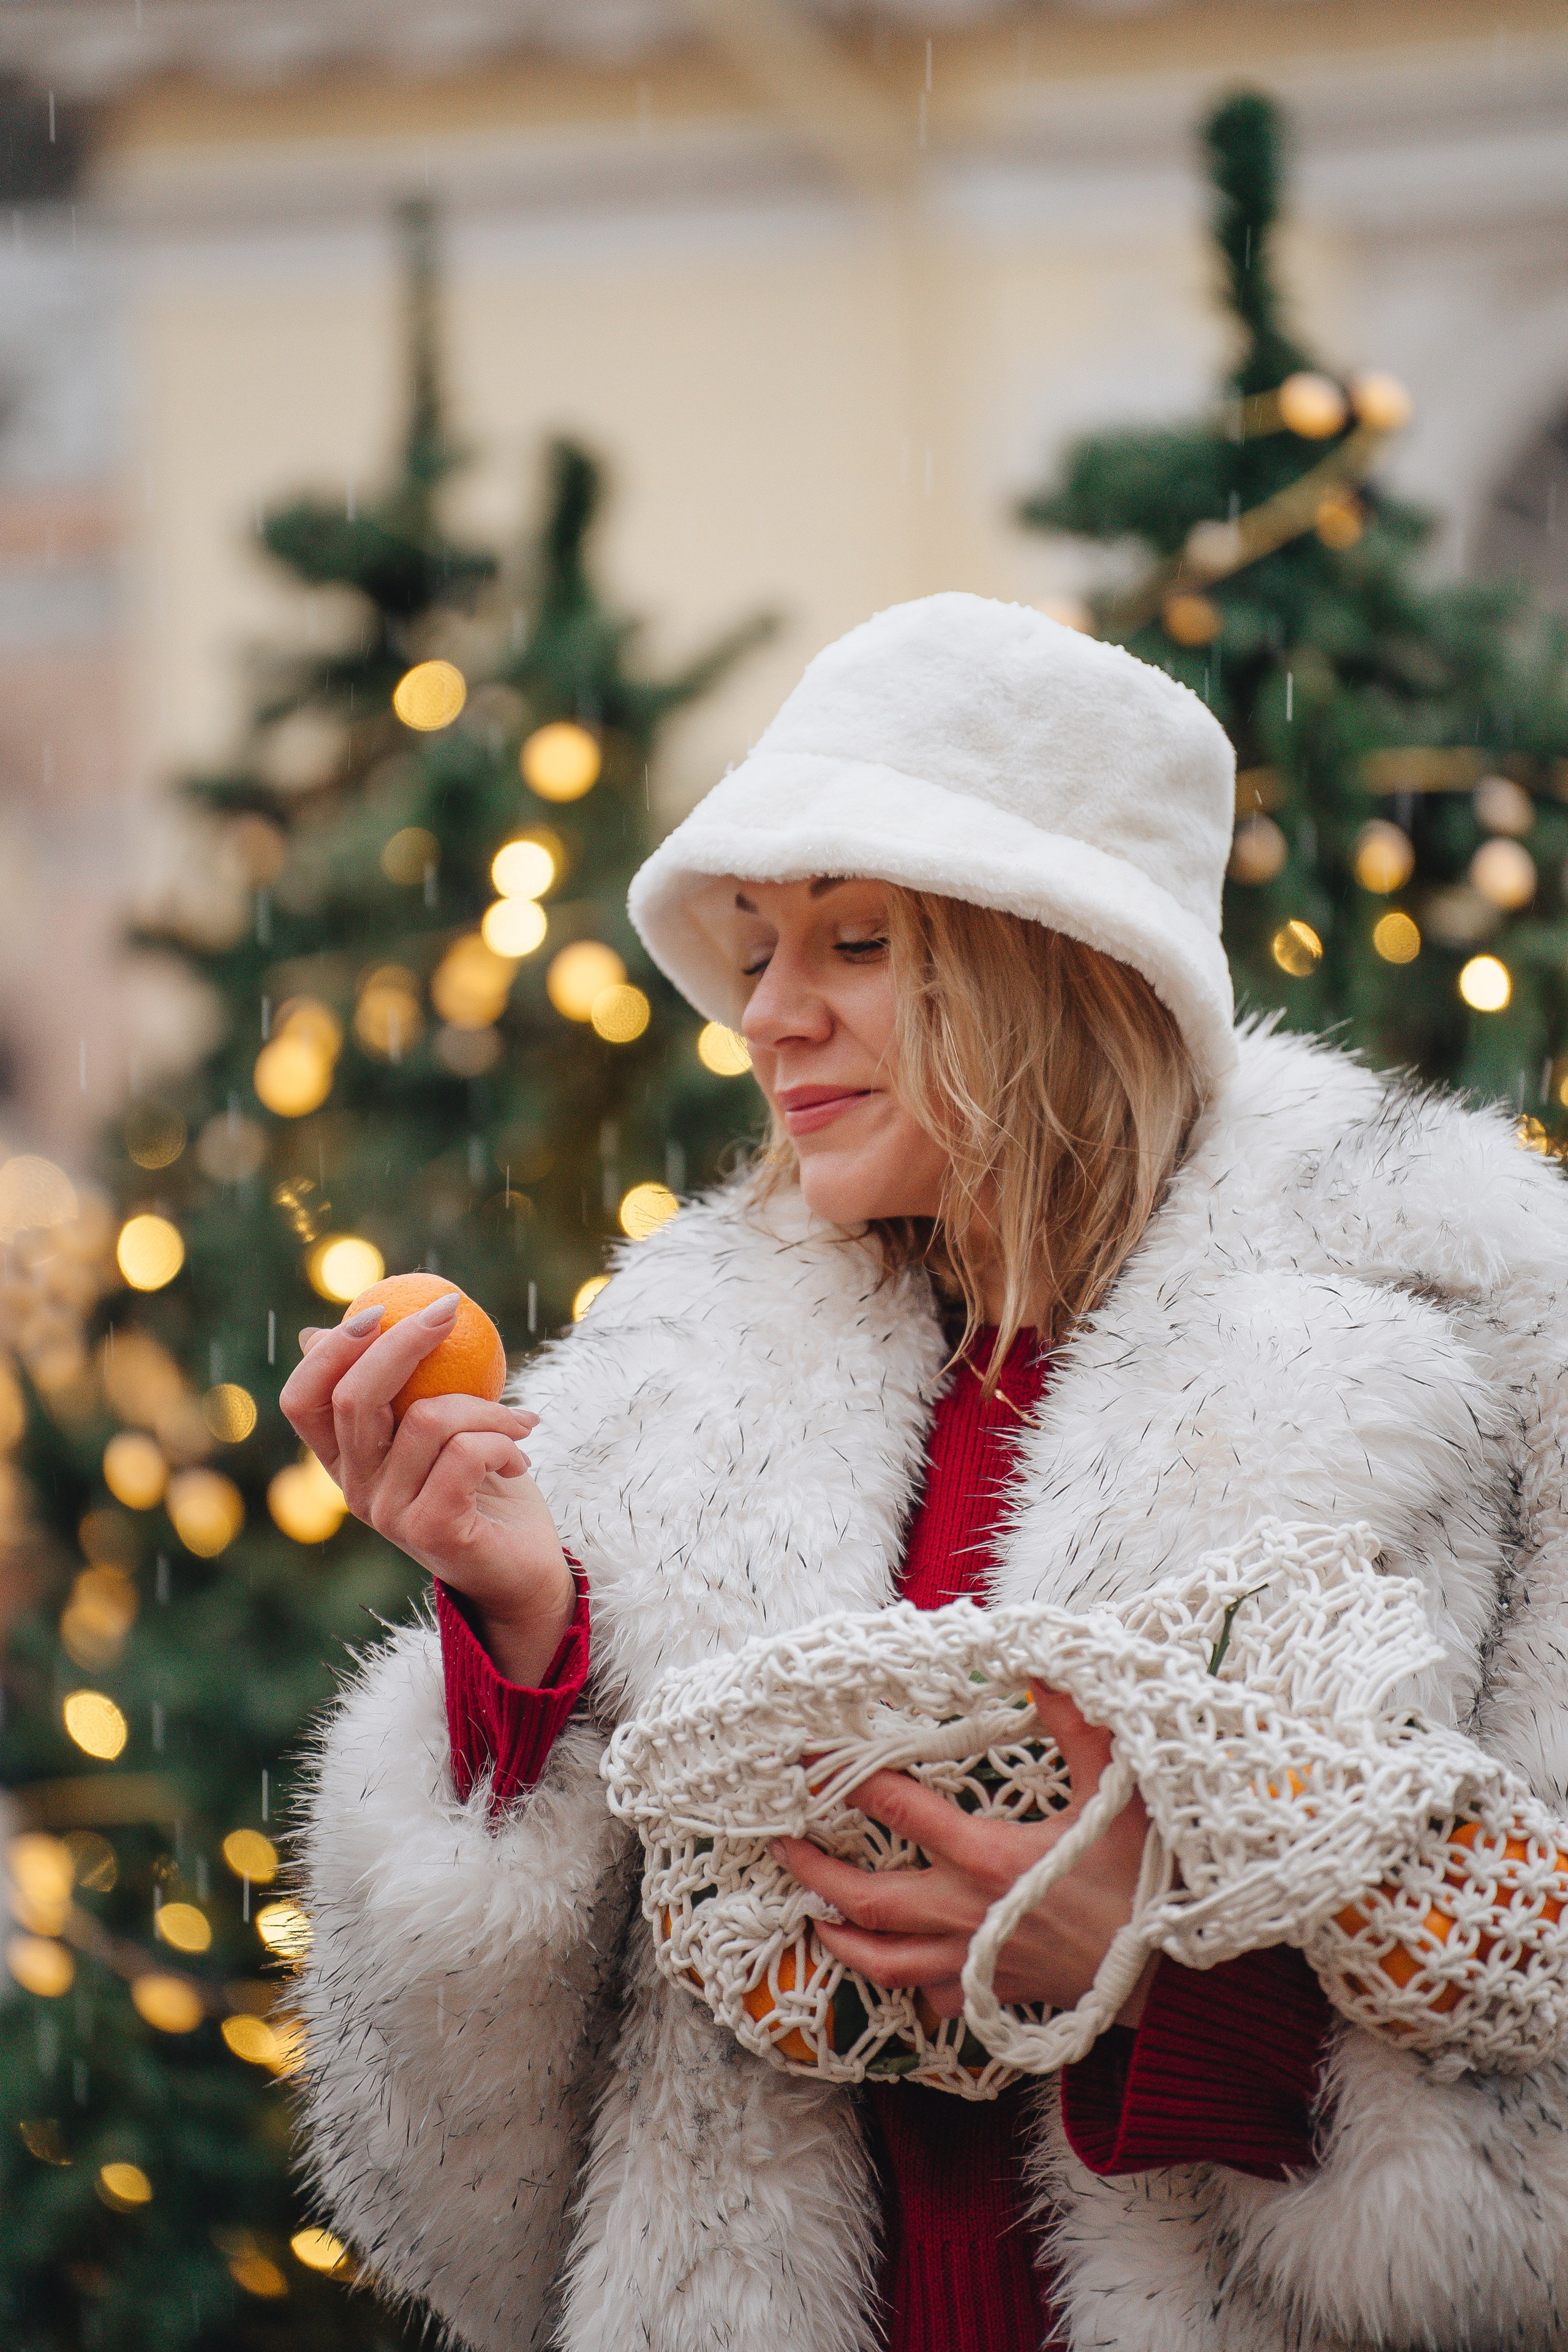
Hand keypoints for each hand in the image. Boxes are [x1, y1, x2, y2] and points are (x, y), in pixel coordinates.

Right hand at [279, 1296, 574, 1685]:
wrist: (526, 1569)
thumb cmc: (483, 1486)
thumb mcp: (436, 1425)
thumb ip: (395, 1386)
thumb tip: (323, 1327)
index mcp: (345, 1461)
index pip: (302, 1401)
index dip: (330, 1352)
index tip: (379, 1309)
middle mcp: (353, 1491)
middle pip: (355, 1398)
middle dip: (405, 1341)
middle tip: (451, 1311)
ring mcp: (388, 1515)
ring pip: (428, 1419)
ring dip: (487, 1406)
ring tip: (519, 1422)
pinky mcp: (431, 1530)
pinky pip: (465, 1454)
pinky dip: (503, 1441)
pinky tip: (520, 1457)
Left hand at [773, 1685, 1153, 2024]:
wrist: (1174, 1978)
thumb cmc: (1145, 1878)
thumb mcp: (1114, 1791)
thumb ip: (1075, 1727)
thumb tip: (1040, 1666)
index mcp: (986, 1857)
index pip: (898, 1809)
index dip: (849, 1781)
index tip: (810, 1762)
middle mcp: (966, 1913)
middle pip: (867, 1899)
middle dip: (816, 1872)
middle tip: (781, 1845)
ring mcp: (974, 1960)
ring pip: (885, 1961)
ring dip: (841, 1938)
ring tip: (813, 1916)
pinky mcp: (994, 1992)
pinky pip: (936, 1995)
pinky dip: (912, 1985)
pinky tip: (903, 1969)